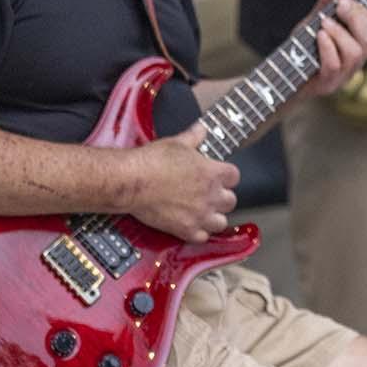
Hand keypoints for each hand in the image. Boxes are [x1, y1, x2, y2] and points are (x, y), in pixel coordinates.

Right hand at [128, 123, 239, 242]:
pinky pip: (202, 238)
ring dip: (213, 218)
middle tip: (209, 195)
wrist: (131, 181)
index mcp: (213, 173)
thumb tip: (202, 129)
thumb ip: (194, 137)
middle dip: (221, 198)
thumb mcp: (177, 143)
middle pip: (231, 201)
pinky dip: (198, 234)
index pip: (235, 177)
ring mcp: (199, 214)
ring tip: (203, 212)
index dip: (226, 176)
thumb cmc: (152, 162)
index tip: (218, 176)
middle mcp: (211, 195)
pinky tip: (191, 226)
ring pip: (221, 222)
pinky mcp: (185, 229)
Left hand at [298, 0, 366, 98]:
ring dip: (340, 33)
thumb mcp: (314, 21)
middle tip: (340, 5)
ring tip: (324, 23)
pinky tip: (319, 36)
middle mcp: (355, 60)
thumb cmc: (302, 49)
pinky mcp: (327, 84)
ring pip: (355, 53)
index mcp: (357, 44)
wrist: (281, 78)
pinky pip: (335, 66)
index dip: (364, 11)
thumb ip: (328, 2)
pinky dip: (328, 48)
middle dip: (357, 19)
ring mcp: (343, 75)